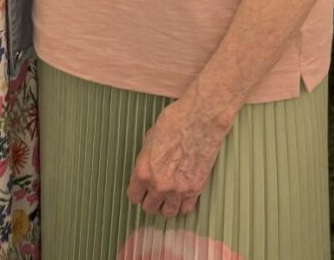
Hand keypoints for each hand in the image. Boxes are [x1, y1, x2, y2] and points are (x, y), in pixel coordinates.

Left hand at [126, 96, 229, 218]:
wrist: (200, 120)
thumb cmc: (174, 122)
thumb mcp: (150, 138)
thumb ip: (145, 160)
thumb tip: (146, 169)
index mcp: (143, 170)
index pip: (134, 196)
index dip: (137, 193)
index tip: (140, 191)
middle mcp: (159, 184)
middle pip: (149, 208)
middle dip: (150, 200)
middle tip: (154, 193)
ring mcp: (178, 189)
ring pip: (168, 213)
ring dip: (166, 206)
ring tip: (168, 196)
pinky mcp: (195, 189)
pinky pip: (186, 209)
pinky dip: (183, 204)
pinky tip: (183, 195)